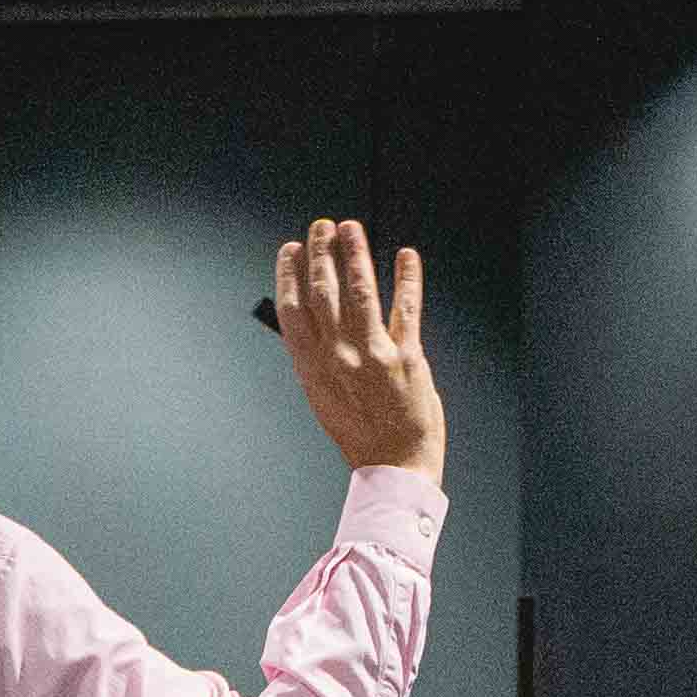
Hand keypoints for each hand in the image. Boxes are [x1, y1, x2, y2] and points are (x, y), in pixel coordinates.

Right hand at [273, 218, 445, 481]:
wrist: (395, 468)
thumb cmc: (361, 435)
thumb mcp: (324, 396)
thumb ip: (317, 358)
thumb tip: (308, 320)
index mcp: (313, 368)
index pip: (294, 310)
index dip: (289, 274)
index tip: (291, 248)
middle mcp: (339, 358)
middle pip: (324, 293)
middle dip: (321, 253)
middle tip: (322, 227)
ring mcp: (373, 356)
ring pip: (360, 292)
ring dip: (355, 254)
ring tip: (352, 229)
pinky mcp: (407, 358)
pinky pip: (406, 308)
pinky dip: (407, 279)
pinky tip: (406, 256)